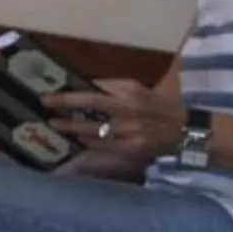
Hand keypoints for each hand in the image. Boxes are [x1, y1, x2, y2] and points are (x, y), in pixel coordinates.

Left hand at [46, 78, 182, 174]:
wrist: (187, 131)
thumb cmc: (159, 108)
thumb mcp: (140, 92)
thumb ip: (114, 89)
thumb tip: (86, 87)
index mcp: (131, 89)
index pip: (97, 85)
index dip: (75, 88)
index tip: (54, 89)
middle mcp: (129, 106)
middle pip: (91, 100)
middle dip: (66, 101)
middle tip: (45, 101)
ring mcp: (130, 128)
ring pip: (94, 126)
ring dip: (71, 125)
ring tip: (55, 123)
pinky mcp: (132, 146)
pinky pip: (104, 143)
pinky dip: (89, 141)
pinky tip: (78, 140)